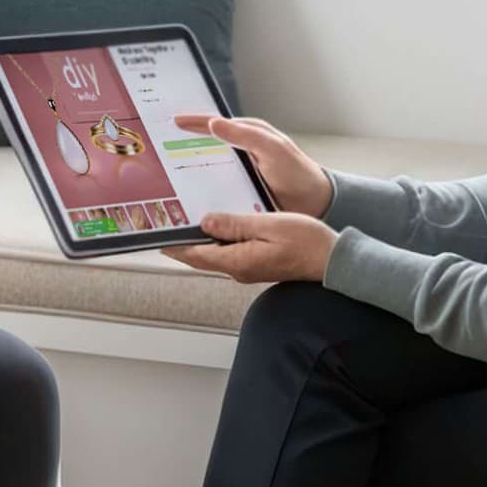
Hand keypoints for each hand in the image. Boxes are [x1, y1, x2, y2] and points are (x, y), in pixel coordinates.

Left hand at [164, 208, 337, 285]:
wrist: (332, 259)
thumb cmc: (306, 242)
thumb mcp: (268, 224)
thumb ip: (235, 223)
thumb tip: (205, 221)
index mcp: (237, 261)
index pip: (194, 254)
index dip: (172, 244)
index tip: (154, 232)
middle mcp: (238, 269)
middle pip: (199, 256)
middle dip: (181, 240)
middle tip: (165, 220)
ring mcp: (246, 268)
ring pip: (213, 253)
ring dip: (199, 238)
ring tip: (185, 217)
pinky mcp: (255, 263)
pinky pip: (228, 251)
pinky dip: (217, 238)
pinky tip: (217, 222)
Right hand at [176, 113, 331, 218]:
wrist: (315, 205)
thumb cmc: (298, 173)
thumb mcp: (273, 149)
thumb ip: (246, 135)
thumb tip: (214, 122)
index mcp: (248, 134)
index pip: (214, 123)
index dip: (192, 121)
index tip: (171, 121)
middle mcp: (240, 151)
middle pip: (205, 145)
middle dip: (182, 144)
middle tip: (159, 145)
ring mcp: (238, 172)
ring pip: (207, 168)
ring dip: (188, 170)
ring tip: (164, 173)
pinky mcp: (238, 192)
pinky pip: (213, 188)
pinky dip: (199, 190)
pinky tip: (186, 197)